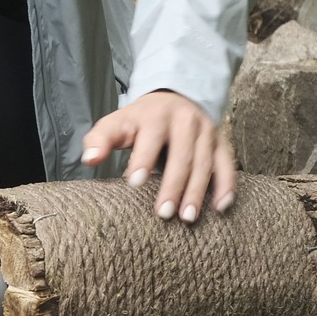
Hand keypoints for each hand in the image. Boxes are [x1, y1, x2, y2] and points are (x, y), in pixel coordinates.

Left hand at [80, 89, 235, 222]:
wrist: (175, 98)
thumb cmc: (140, 120)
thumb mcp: (117, 123)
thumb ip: (100, 140)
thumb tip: (89, 159)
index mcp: (156, 115)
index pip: (150, 138)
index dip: (143, 158)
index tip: (134, 182)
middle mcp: (185, 121)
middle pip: (182, 155)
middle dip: (173, 185)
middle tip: (163, 213)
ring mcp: (207, 132)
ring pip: (205, 163)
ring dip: (197, 191)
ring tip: (187, 218)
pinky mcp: (221, 143)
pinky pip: (227, 164)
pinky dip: (226, 185)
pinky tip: (221, 207)